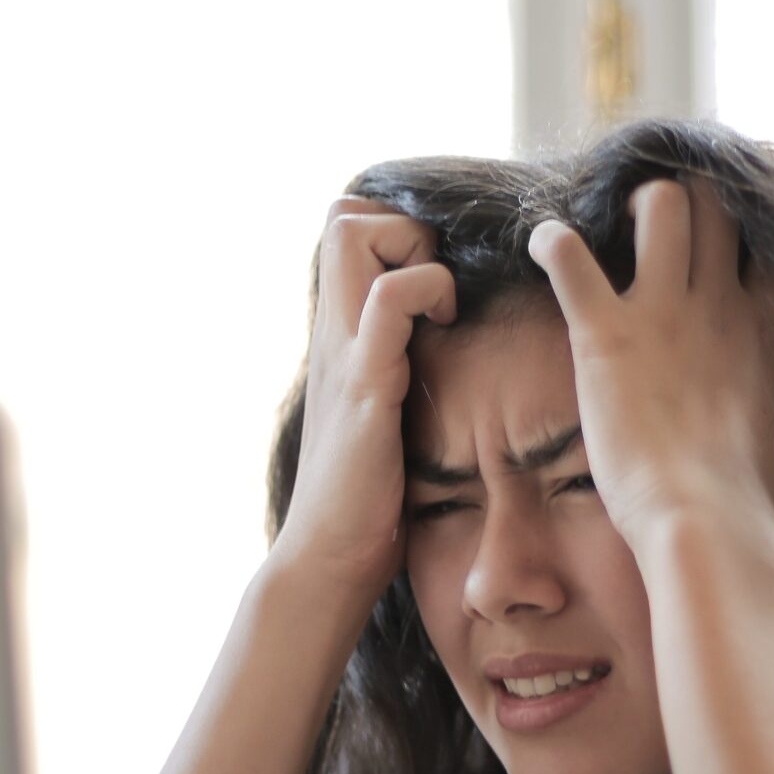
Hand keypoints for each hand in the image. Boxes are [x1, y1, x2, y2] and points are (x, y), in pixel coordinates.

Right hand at [267, 197, 456, 609]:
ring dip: (412, 251)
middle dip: (401, 226)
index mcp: (339, 338)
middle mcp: (333, 333)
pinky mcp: (364, 384)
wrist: (329, 559)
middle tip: (437, 285)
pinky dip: (425, 292)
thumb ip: (394, 374)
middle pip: (342, 214)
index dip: (395, 231)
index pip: (345, 228)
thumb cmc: (365, 500)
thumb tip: (439, 357)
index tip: (435, 282)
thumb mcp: (379, 416)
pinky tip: (443, 329)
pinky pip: (386, 301)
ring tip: (440, 307)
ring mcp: (344, 354)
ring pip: (353, 235)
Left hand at [527, 177, 773, 549]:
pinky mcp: (605, 332)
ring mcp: (662, 312)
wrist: (705, 519)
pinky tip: (543, 243)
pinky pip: (569, 257)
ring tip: (615, 225)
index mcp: (762, 330)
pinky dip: (551, 242)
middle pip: (718, 204)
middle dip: (692, 200)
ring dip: (635, 205)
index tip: (730, 243)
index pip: (771, 246)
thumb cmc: (750, 500)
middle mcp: (718, 304)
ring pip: (662, 204)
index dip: (750, 233)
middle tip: (663, 225)